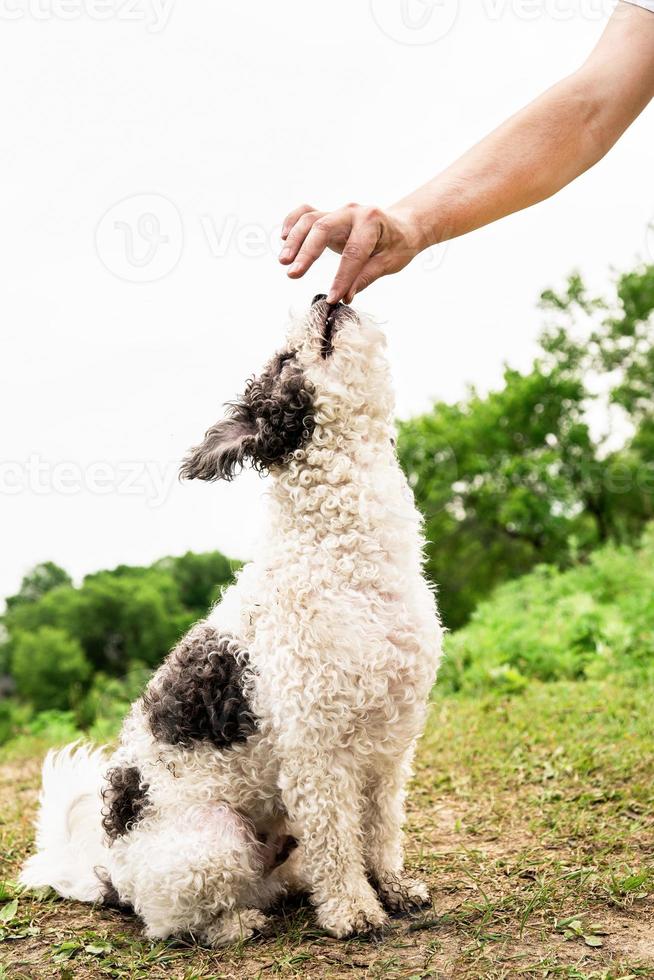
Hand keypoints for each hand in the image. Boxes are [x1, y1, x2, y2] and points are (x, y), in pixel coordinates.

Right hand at [279, 203, 425, 303]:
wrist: (403, 225)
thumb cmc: (399, 244)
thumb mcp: (391, 262)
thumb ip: (366, 276)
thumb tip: (346, 296)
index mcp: (371, 221)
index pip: (353, 252)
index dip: (342, 277)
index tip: (333, 298)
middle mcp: (352, 212)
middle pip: (323, 228)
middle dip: (307, 252)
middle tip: (293, 274)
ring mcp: (338, 212)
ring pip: (310, 219)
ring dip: (294, 240)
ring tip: (284, 261)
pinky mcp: (329, 216)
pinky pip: (305, 213)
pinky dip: (292, 222)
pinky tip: (283, 238)